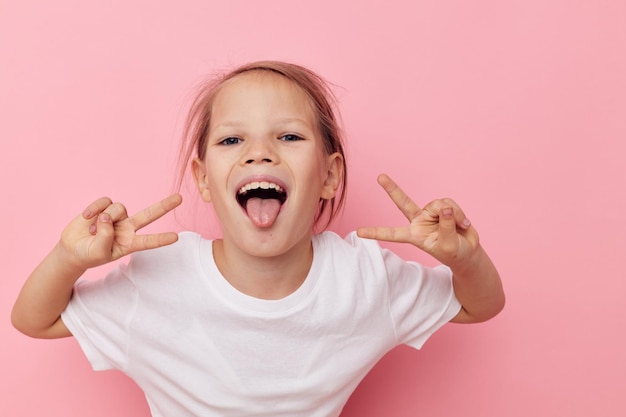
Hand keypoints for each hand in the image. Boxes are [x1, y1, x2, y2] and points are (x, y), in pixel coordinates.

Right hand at [58, 194, 182, 269]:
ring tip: (92, 231)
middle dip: (164, 206)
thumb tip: (107, 217)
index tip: (176, 237)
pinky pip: (104, 202)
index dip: (161, 239)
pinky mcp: (105, 207)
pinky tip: (86, 217)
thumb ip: (105, 236)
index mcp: (130, 243)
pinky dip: (94, 208)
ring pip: (118, 208)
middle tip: (180, 198)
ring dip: (102, 219)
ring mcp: (117, 217)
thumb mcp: (98, 252)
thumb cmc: (89, 254)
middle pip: (149, 215)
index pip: (149, 241)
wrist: (73, 248)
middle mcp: (128, 228)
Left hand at [357, 174, 478, 267]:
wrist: (468, 250)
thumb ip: (445, 226)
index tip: (358, 232)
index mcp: (414, 235)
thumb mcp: (448, 245)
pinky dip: (458, 213)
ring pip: (438, 204)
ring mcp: (430, 213)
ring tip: (459, 226)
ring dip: (452, 214)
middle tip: (379, 177)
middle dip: (392, 189)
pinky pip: (449, 203)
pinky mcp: (443, 208)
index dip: (375, 232)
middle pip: (403, 202)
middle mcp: (419, 221)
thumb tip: (444, 207)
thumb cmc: (455, 253)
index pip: (392, 234)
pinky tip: (463, 223)